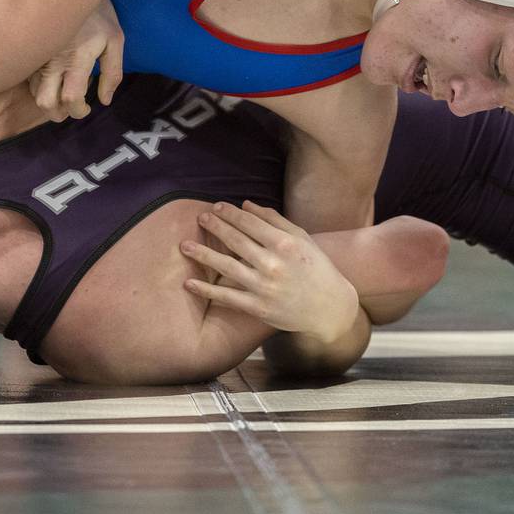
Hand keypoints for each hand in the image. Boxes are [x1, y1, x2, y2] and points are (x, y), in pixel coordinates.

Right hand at [28, 0, 123, 120]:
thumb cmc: (98, 11)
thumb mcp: (115, 39)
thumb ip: (112, 73)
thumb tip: (104, 100)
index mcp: (76, 58)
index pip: (70, 98)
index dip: (78, 111)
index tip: (87, 107)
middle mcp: (52, 60)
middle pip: (44, 103)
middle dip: (57, 113)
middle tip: (70, 106)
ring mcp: (37, 55)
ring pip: (33, 92)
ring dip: (48, 99)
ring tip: (64, 89)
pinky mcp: (30, 49)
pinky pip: (28, 77)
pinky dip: (39, 85)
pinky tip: (54, 75)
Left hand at [182, 201, 359, 342]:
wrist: (329, 308)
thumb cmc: (316, 268)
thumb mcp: (302, 239)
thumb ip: (275, 220)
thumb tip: (247, 205)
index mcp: (285, 244)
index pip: (250, 223)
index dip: (230, 213)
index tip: (217, 207)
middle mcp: (273, 264)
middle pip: (235, 240)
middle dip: (215, 227)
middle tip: (200, 218)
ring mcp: (264, 287)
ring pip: (226, 267)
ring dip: (203, 255)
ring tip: (184, 245)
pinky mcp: (258, 308)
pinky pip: (227, 297)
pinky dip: (206, 290)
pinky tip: (189, 283)